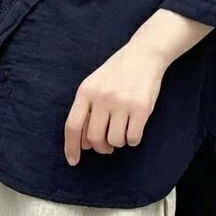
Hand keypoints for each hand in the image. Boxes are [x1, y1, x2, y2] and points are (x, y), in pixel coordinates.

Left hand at [63, 38, 167, 166]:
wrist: (144, 54)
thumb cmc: (117, 72)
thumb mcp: (95, 84)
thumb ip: (86, 109)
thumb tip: (83, 143)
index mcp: (86, 91)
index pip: (73, 125)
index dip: (71, 147)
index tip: (74, 161)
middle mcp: (102, 97)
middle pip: (94, 139)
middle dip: (101, 147)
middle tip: (107, 145)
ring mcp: (122, 102)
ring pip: (114, 141)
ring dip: (118, 142)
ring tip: (122, 128)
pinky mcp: (141, 108)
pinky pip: (133, 138)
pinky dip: (133, 139)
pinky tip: (134, 127)